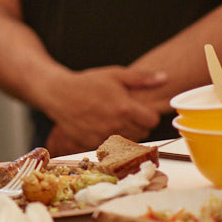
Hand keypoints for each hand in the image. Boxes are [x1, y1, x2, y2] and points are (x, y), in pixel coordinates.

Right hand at [39, 66, 165, 150]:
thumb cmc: (87, 82)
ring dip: (126, 132)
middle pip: (142, 133)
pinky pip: (111, 146)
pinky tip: (101, 126)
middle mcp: (115, 124)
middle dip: (138, 124)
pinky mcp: (91, 143)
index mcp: (124, 108)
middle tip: (126, 114)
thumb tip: (164, 78)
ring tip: (114, 119)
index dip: (148, 115)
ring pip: (128, 141)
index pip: (152, 121)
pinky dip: (110, 139)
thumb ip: (141, 78)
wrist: (57, 93)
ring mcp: (102, 136)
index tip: (140, 110)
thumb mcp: (114, 74)